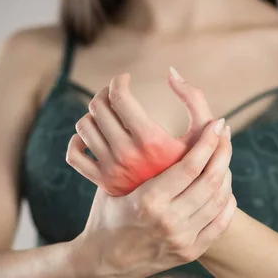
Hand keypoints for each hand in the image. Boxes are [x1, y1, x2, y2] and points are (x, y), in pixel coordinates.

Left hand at [66, 69, 214, 195]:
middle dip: (106, 94)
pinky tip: (95, 136)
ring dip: (94, 114)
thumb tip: (171, 71)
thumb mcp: (203, 131)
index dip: (119, 81)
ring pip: (83, 126)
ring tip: (109, 115)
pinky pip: (74, 154)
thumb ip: (194, 98)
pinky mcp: (102, 182)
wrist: (183, 206)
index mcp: (149, 139)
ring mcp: (111, 170)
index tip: (125, 79)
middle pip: (98, 108)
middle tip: (117, 95)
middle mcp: (126, 155)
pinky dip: (78, 140)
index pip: (119, 96)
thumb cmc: (196, 163)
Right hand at [69, 118, 235, 277]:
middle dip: (222, 152)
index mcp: (148, 201)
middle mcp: (168, 221)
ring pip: (219, 200)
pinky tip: (225, 186)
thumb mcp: (115, 185)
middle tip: (225, 134)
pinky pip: (220, 223)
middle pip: (210, 180)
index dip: (208, 142)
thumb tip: (157, 126)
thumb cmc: (107, 215)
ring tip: (224, 156)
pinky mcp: (189, 253)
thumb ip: (139, 164)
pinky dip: (227, 202)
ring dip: (226, 174)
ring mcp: (182, 239)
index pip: (190, 166)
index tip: (217, 124)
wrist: (103, 262)